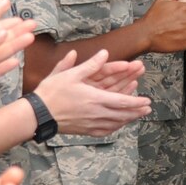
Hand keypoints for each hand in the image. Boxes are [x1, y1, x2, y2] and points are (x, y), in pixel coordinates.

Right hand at [33, 50, 151, 135]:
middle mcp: (96, 113)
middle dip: (136, 111)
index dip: (136, 102)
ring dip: (128, 119)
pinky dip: (114, 127)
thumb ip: (90, 64)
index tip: (147, 101)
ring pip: (115, 123)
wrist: (37, 115)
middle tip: (148, 109)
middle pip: (122, 114)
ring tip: (138, 116)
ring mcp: (91, 124)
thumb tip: (104, 53)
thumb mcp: (70, 74)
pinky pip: (104, 131)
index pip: (122, 101)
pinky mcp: (84, 131)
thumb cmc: (52, 93)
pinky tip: (118, 125)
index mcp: (95, 99)